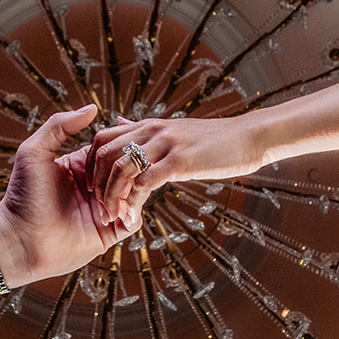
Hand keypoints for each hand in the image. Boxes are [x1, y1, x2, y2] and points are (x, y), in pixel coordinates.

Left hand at [0, 105, 136, 292]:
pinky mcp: (109, 233)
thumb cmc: (22, 197)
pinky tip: (120, 212)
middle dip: (130, 171)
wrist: (20, 240)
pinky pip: (133, 220)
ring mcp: (103, 209)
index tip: (121, 149)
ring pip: (134, 193)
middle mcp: (94, 186)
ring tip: (119, 196)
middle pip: (128, 170)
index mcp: (80, 166)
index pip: (112, 150)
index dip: (119, 148)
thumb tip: (92, 108)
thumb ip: (59, 126)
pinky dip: (133, 213)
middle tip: (126, 175)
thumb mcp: (34, 152)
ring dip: (132, 192)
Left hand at [88, 114, 266, 225]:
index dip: (91, 165)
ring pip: (121, 169)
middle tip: (101, 210)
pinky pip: (145, 182)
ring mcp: (165, 144)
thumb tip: (119, 121)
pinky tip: (134, 217)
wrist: (247, 137)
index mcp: (147, 125)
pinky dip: (134, 202)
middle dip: (97, 185)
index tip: (93, 189)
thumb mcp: (172, 129)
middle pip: (105, 154)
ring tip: (114, 217)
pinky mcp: (180, 160)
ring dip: (112, 197)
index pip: (101, 139)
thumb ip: (143, 129)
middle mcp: (151, 131)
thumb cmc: (212, 140)